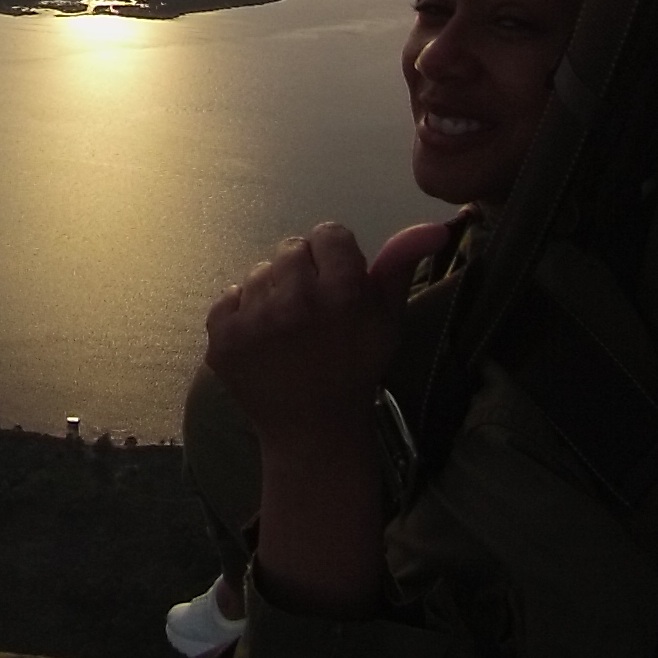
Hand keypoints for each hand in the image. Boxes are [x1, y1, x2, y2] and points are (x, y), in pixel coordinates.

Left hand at [203, 221, 451, 448]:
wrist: (313, 431)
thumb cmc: (356, 370)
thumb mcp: (387, 319)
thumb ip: (401, 265)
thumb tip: (434, 226)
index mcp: (341, 293)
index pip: (329, 233)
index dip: (336, 258)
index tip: (339, 285)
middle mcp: (295, 301)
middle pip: (291, 248)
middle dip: (304, 271)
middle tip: (313, 310)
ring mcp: (254, 320)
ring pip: (259, 271)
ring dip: (273, 292)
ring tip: (289, 328)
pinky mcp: (222, 337)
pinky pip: (229, 296)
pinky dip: (243, 313)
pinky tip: (263, 340)